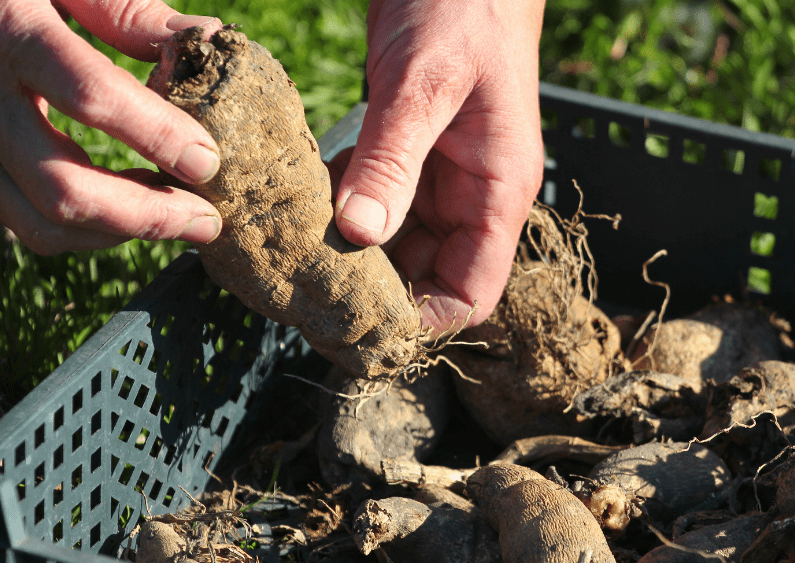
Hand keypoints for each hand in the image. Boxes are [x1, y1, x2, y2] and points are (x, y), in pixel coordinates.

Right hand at [0, 0, 224, 254]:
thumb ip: (124, 8)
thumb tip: (204, 41)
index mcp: (7, 34)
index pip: (91, 97)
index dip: (156, 135)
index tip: (208, 159)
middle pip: (66, 190)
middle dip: (148, 217)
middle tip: (207, 221)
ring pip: (43, 224)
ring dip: (120, 234)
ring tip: (176, 220)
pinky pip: (23, 223)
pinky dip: (84, 229)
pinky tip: (124, 210)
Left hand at [333, 0, 545, 332]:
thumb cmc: (461, 7)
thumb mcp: (422, 85)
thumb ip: (392, 159)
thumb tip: (359, 233)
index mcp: (496, 192)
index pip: (472, 294)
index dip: (424, 320)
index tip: (362, 325)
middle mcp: (470, 194)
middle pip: (426, 276)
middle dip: (374, 289)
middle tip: (310, 291)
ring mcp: (437, 175)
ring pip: (395, 241)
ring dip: (351, 249)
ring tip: (297, 254)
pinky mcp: (406, 151)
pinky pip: (374, 198)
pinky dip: (341, 206)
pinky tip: (304, 204)